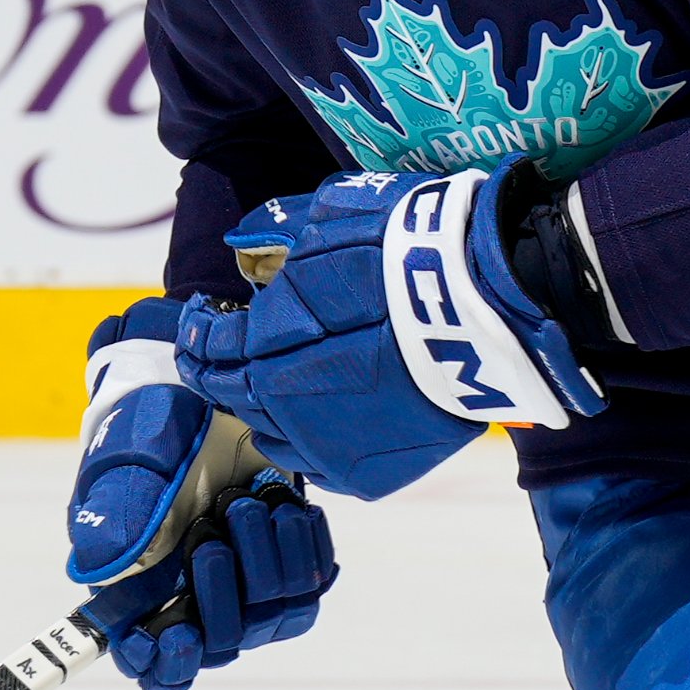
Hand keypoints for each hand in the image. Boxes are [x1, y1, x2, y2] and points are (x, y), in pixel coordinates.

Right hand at [64, 297, 338, 689]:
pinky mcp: (286, 559)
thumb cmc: (160, 418)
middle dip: (221, 594)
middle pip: (217, 645)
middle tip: (215, 530)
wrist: (218, 386)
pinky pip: (310, 586)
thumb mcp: (133, 456)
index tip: (174, 637)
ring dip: (264, 563)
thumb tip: (97, 570)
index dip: (162, 665)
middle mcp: (191, 593)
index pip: (151, 663)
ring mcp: (244, 579)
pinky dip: (302, 549)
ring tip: (250, 502)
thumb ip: (117, 511)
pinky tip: (286, 506)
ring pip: (270, 617)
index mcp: (137, 586)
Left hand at [180, 164, 604, 502]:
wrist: (490, 309)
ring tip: (282, 382)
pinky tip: (326, 414)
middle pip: (233, 395)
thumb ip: (275, 231)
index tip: (202, 317)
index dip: (198, 331)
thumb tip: (242, 247)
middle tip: (229, 350)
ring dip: (267, 407)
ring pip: (272, 435)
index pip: (207, 347)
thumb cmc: (410, 252)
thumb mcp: (333, 213)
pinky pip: (321, 463)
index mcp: (264, 345)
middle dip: (224, 369)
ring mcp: (327, 446)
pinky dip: (314, 438)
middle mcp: (284, 405)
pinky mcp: (368, 475)